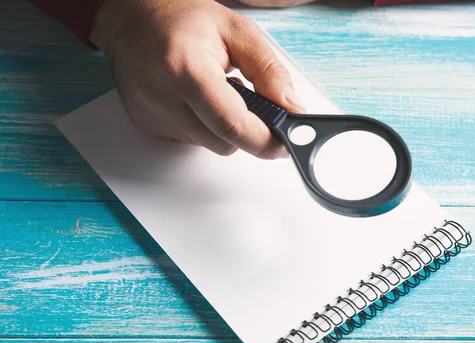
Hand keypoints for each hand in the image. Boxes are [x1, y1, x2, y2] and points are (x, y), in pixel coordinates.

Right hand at [90, 0, 304, 158]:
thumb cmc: (183, 18)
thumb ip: (269, 71)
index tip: (283, 143)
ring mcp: (151, 113)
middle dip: (246, 131)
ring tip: (217, 93)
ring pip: (208, 144)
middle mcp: (162, 95)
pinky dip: (202, 125)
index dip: (264, 140)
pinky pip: (190, 139)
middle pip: (223, 142)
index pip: (232, 124)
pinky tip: (196, 99)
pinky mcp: (146, 124)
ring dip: (223, 128)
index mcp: (187, 68)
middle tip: (255, 107)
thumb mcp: (238, 31)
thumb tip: (291, 108)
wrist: (132, 16)